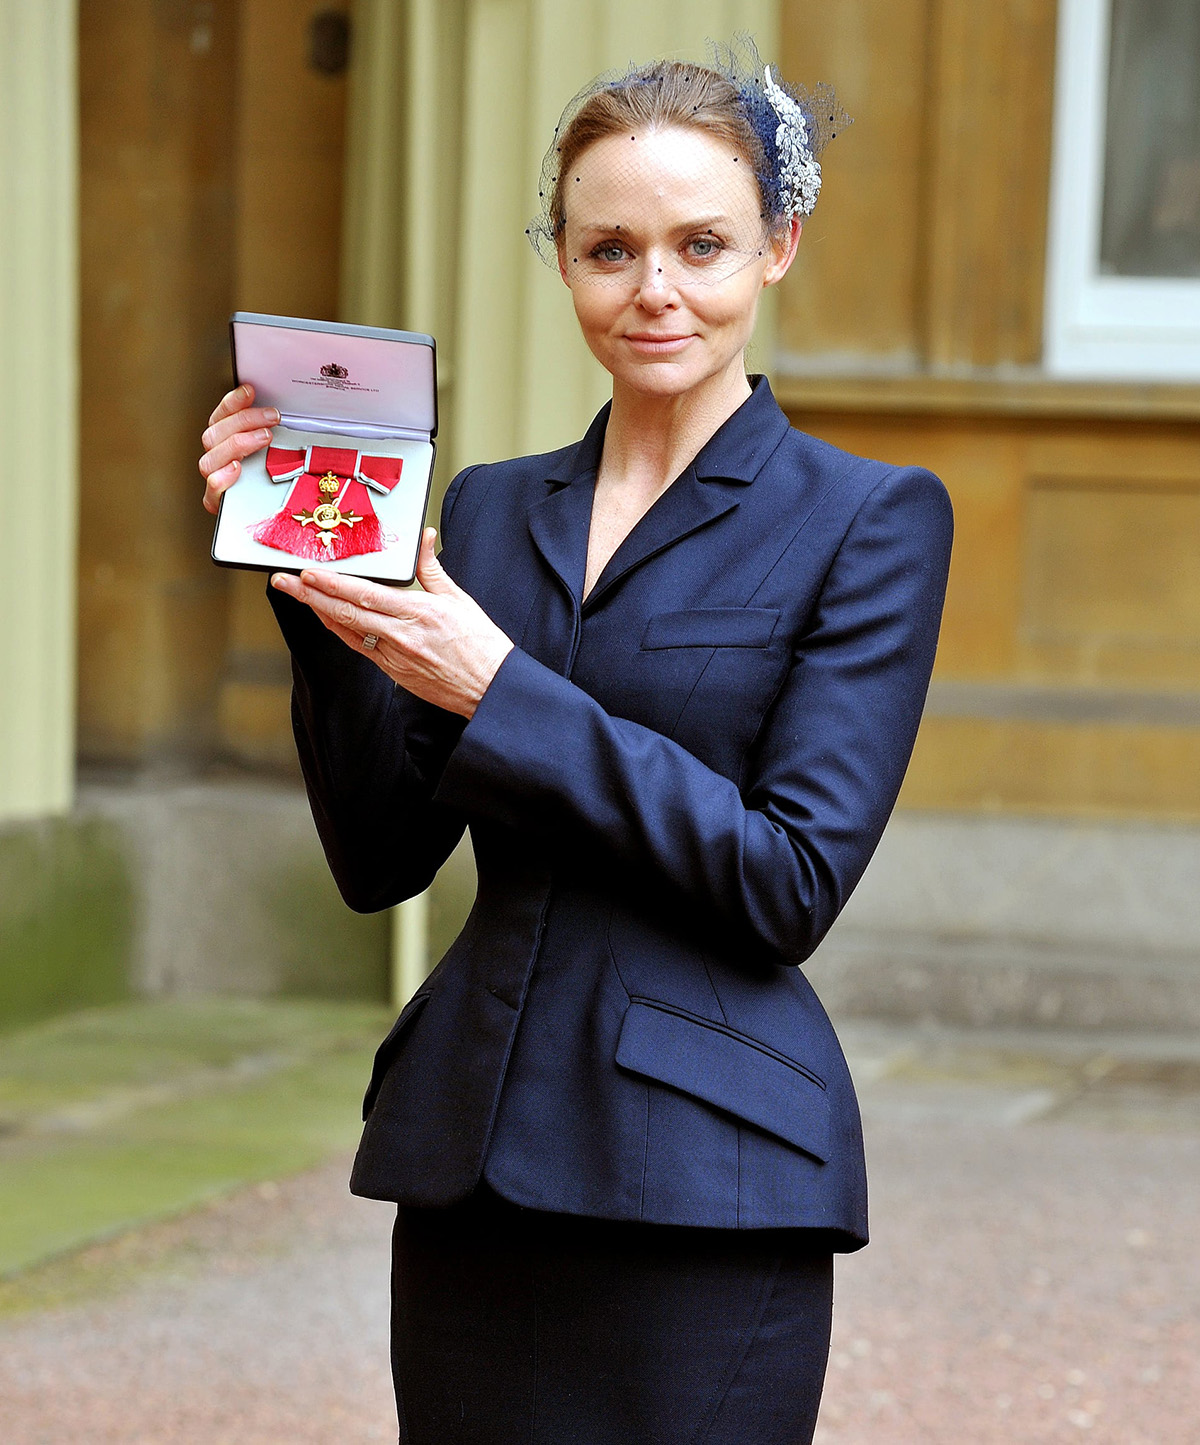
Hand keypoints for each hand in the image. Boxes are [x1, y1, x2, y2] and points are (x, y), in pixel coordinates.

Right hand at [199, 383, 281, 513]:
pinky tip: (238, 468)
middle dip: (244, 421)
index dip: (233, 402)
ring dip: (237, 444)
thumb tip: (286, 409)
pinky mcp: (219, 503)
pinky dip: (222, 478)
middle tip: (271, 417)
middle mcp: (217, 459)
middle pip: (214, 434)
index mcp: (225, 442)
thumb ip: (274, 429)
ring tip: (264, 438)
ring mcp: (215, 480)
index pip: (220, 416)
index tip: (251, 390)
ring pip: (209, 459)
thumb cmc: (276, 476)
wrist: (271, 510)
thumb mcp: (280, 448)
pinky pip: (211, 490)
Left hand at [269, 529, 513, 718]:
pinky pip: (358, 646)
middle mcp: (402, 635)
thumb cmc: (481, 646)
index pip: (366, 596)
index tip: (310, 572)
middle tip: (284, 580)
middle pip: (346, 612)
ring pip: (346, 630)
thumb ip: (433, 568)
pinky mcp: (392, 671)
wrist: (490, 689)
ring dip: (317, 611)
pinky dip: (338, 629)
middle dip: (310, 595)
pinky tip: (325, 616)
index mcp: (420, 613)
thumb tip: (425, 538)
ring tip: (296, 593)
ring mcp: (394, 656)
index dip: (333, 584)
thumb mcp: (460, 599)